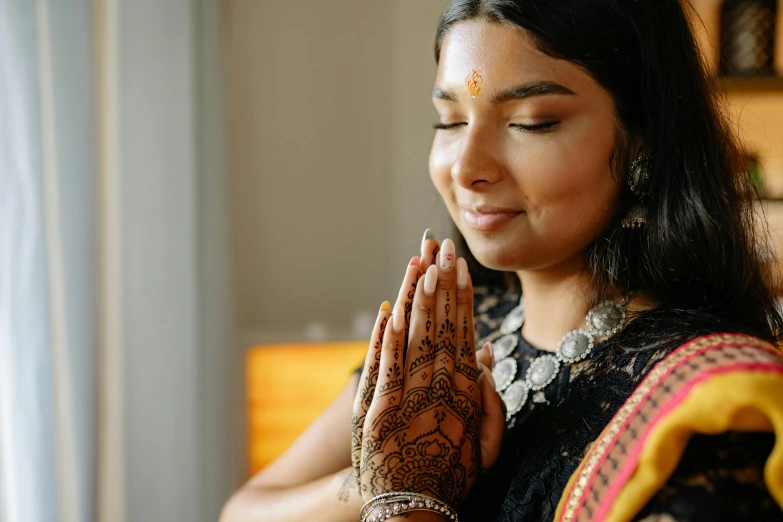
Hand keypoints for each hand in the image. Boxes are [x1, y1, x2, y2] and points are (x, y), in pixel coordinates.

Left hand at [352, 235, 504, 506]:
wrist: (411, 513)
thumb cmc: (450, 480)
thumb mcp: (487, 450)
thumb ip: (494, 406)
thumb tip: (488, 357)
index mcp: (465, 399)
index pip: (463, 337)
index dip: (462, 300)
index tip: (461, 269)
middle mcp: (439, 395)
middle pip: (440, 330)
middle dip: (441, 288)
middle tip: (442, 250)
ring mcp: (406, 403)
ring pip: (414, 342)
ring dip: (418, 302)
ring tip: (422, 265)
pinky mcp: (376, 414)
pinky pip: (385, 369)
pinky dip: (389, 339)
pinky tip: (392, 309)